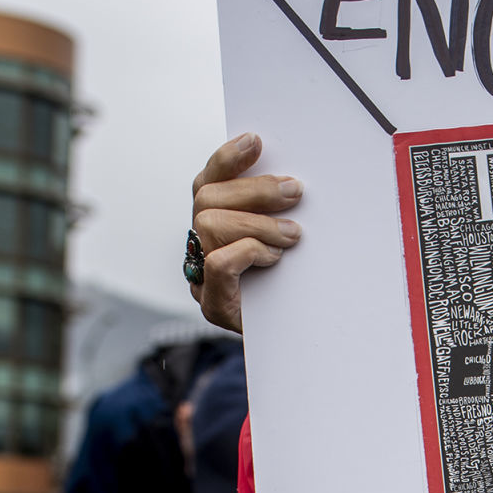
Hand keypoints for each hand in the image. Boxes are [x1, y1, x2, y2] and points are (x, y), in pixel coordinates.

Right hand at [191, 133, 302, 331]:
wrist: (290, 351)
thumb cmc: (288, 294)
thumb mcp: (282, 246)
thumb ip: (274, 215)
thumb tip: (293, 182)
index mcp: (211, 228)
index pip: (208, 183)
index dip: (228, 159)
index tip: (256, 140)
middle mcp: (197, 249)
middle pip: (207, 198)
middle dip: (254, 190)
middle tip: (294, 192)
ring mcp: (201, 278)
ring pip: (210, 224)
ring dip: (257, 223)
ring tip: (291, 235)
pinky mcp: (213, 305)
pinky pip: (219, 263)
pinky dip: (250, 252)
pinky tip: (274, 258)